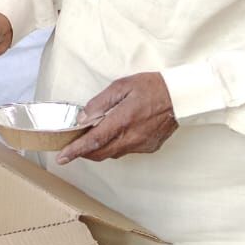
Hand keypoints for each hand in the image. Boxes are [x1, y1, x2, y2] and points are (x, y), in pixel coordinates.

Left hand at [56, 72, 177, 164]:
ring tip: (92, 137)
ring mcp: (142, 145)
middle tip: (72, 147)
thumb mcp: (121, 86)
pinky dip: (116, 145)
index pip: (93, 141)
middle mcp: (132, 138)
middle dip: (83, 152)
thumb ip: (99, 103)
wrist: (181, 97)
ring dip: (99, 149)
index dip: (76, 151)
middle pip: (100, 153)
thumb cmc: (151, 87)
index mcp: (122, 121)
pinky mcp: (150, 147)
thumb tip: (83, 117)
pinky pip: (127, 150)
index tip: (62, 158)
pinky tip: (116, 133)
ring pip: (113, 153)